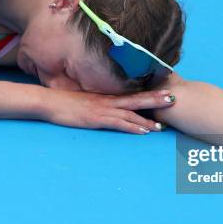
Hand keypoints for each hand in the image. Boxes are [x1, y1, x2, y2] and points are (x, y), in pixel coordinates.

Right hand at [44, 89, 175, 133]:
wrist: (48, 102)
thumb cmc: (64, 102)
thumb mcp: (85, 100)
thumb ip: (98, 103)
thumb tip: (106, 108)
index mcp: (106, 97)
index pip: (132, 94)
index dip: (149, 93)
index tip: (164, 92)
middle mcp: (108, 101)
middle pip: (136, 100)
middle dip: (156, 100)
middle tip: (173, 99)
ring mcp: (103, 109)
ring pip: (130, 113)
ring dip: (147, 119)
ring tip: (162, 125)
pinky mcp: (96, 118)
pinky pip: (117, 123)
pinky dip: (131, 127)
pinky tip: (142, 131)